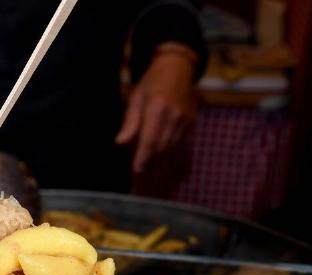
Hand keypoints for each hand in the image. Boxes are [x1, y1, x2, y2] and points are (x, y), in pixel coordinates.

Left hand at [116, 43, 197, 172]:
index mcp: (157, 108)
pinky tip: (159, 149)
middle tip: (140, 167)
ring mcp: (185, 119)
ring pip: (171, 146)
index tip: (137, 168)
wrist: (177, 68)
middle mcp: (174, 115)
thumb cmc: (152, 82)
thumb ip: (129, 122)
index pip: (150, 140)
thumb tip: (120, 142)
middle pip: (161, 147)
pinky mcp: (191, 121)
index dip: (143, 158)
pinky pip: (179, 141)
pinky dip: (168, 147)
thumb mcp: (136, 98)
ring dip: (159, 156)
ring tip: (148, 161)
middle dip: (150, 160)